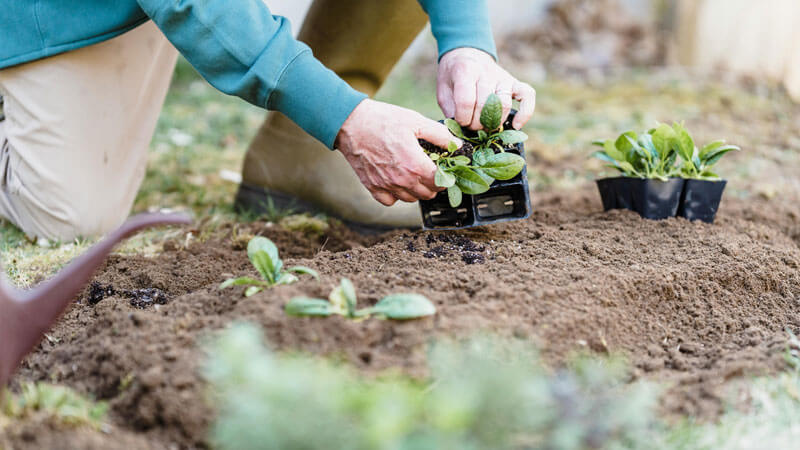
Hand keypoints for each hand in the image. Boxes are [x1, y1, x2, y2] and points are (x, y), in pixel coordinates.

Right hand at [335, 99, 461, 205]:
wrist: (351, 123)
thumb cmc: (383, 120)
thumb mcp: (416, 121)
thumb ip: (440, 135)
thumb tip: (457, 144)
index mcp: (415, 165)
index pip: (440, 183)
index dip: (447, 177)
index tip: (446, 169)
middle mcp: (402, 180)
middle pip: (427, 194)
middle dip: (434, 184)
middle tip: (432, 171)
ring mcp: (386, 185)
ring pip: (411, 199)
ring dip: (417, 190)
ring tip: (415, 175)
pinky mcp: (372, 187)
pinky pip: (390, 201)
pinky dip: (396, 196)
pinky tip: (397, 181)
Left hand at [437, 47, 535, 130]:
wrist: (465, 54)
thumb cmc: (453, 77)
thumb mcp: (443, 91)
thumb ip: (451, 110)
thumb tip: (461, 131)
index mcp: (466, 70)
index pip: (467, 101)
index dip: (462, 118)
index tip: (459, 121)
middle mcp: (486, 72)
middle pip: (486, 106)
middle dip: (477, 124)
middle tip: (470, 126)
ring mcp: (503, 77)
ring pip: (504, 105)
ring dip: (494, 122)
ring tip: (484, 126)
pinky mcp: (514, 82)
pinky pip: (528, 96)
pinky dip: (525, 112)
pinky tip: (516, 125)